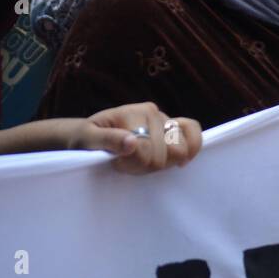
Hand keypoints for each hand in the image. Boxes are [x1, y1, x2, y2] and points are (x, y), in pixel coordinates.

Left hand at [69, 102, 201, 173]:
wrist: (89, 133)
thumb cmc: (85, 138)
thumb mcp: (87, 140)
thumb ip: (107, 140)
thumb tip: (132, 142)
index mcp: (132, 112)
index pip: (146, 148)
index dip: (132, 164)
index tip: (115, 164)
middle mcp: (152, 112)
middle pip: (164, 152)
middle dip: (147, 165)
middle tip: (127, 165)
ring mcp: (164, 117)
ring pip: (179, 149)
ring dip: (163, 163)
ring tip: (144, 162)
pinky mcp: (172, 125)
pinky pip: (192, 130)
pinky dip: (193, 146)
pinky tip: (182, 162)